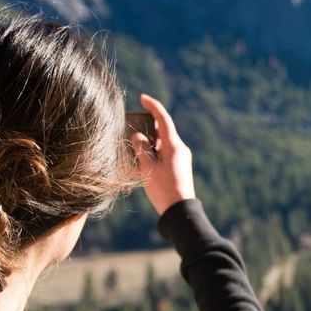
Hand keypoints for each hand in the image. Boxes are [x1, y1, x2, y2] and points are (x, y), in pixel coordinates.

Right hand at [131, 94, 195, 216]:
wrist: (179, 212)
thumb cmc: (163, 189)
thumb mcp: (148, 168)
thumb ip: (141, 148)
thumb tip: (138, 137)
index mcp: (174, 145)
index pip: (163, 118)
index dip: (152, 106)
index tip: (143, 98)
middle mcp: (179, 149)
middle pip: (160, 132)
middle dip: (145, 131)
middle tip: (131, 135)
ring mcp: (180, 158)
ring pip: (160, 145)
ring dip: (147, 147)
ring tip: (132, 155)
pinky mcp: (178, 168)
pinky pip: (162, 156)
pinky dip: (151, 158)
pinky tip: (139, 167)